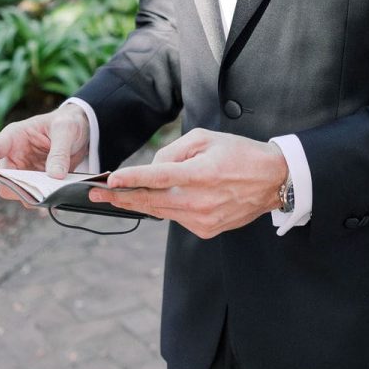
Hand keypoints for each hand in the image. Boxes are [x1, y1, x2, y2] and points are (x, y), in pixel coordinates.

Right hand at [0, 105, 90, 202]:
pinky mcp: (36, 183)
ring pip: (18, 193)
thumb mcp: (66, 130)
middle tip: (40, 187)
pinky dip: (45, 199)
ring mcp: (24, 172)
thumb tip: (54, 176)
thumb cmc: (68, 122)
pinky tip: (60, 191)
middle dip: (18, 186)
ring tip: (55, 188)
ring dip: (34, 195)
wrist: (81, 130)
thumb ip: (60, 151)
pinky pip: (34, 198)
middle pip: (4, 180)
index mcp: (15, 136)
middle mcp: (15, 157)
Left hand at [90, 128, 287, 238]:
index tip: (110, 179)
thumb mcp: (206, 138)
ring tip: (118, 195)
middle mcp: (201, 200)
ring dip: (139, 203)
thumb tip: (152, 170)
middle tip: (96, 193)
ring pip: (161, 212)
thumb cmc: (239, 153)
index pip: (158, 177)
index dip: (132, 179)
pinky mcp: (207, 230)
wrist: (272, 180)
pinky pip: (177, 218)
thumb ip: (174, 151)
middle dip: (121, 197)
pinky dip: (168, 207)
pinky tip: (167, 197)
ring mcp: (203, 219)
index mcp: (202, 173)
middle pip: (151, 201)